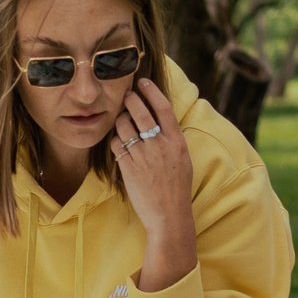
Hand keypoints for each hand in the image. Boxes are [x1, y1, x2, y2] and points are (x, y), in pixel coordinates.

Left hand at [113, 80, 196, 292]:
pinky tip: (117, 145)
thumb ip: (172, 140)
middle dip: (130, 99)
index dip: (152, 91)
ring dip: (119, 120)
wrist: (169, 215)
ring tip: (120, 123)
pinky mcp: (128, 167)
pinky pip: (115, 144)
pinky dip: (114, 141)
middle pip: (140, 111)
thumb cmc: (177, 189)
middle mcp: (160, 145)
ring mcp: (143, 155)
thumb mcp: (183, 160)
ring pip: (123, 125)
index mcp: (176, 141)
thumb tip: (164, 122)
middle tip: (125, 96)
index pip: (163, 107)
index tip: (143, 82)